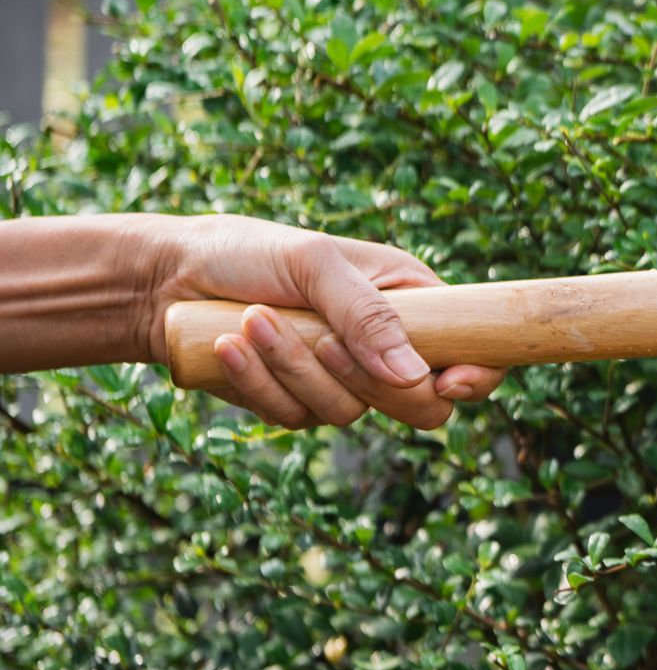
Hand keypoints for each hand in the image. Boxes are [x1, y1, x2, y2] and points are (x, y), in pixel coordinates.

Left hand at [145, 215, 505, 428]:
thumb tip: (416, 376)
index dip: (477, 375)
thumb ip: (367, 316)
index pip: (476, 349)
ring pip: (350, 414)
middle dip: (366, 380)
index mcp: (412, 302)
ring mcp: (344, 381)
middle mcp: (386, 347)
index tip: (448, 382)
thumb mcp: (314, 263)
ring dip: (294, 370)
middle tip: (324, 343)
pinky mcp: (298, 403)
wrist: (166, 279)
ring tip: (252, 321)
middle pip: (420, 405)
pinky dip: (260, 384)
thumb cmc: (247, 251)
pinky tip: (229, 346)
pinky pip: (296, 418)